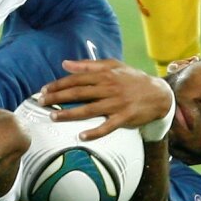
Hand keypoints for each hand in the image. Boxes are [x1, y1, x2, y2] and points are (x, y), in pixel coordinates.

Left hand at [38, 58, 174, 140]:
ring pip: (89, 110)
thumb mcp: (112, 65)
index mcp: (104, 75)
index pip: (76, 79)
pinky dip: (94, 132)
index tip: (44, 90)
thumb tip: (65, 64)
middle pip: (78, 93)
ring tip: (53, 117)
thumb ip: (88, 65)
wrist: (158, 93)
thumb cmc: (132, 79)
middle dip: (58, 98)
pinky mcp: (124, 118)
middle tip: (41, 103)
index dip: (58, 84)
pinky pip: (107, 126)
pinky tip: (81, 136)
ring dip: (70, 114)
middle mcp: (109, 88)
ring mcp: (116, 104)